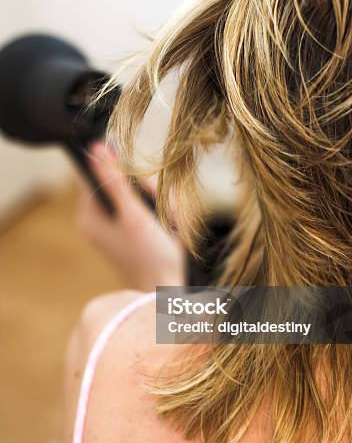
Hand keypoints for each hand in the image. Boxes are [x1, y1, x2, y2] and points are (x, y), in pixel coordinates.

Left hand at [76, 140, 185, 290]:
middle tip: (163, 211)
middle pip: (122, 183)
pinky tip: (171, 230)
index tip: (143, 187)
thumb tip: (97, 147)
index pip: (98, 173)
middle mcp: (97, 221)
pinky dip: (160, 216)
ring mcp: (114, 228)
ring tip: (171, 225)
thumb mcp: (134, 214)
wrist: (166, 295)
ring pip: (138, 196)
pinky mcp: (130, 234)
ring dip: (160, 205)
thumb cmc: (151, 256)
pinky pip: (145, 211)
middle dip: (149, 193)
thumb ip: (115, 181)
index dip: (124, 172)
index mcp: (89, 216)